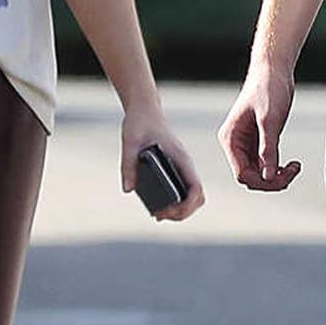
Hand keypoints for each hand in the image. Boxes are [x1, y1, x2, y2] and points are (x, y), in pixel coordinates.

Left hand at [121, 106, 207, 221]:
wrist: (145, 109)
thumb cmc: (139, 123)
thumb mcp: (130, 142)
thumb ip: (128, 166)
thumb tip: (128, 189)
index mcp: (180, 158)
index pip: (195, 189)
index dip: (186, 206)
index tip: (168, 212)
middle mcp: (185, 164)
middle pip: (197, 197)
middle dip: (182, 212)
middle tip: (160, 215)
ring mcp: (182, 167)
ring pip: (192, 195)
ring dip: (180, 209)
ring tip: (159, 214)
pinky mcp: (175, 167)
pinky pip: (183, 189)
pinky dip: (176, 202)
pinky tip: (159, 206)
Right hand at [222, 62, 302, 191]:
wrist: (273, 69)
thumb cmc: (268, 89)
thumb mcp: (270, 121)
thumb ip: (268, 150)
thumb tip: (268, 177)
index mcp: (230, 139)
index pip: (242, 174)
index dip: (263, 181)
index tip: (284, 175)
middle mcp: (235, 143)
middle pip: (250, 177)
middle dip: (271, 180)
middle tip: (292, 172)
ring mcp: (246, 143)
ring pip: (258, 172)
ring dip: (275, 175)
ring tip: (294, 167)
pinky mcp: (257, 140)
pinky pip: (264, 163)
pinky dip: (277, 167)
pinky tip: (290, 164)